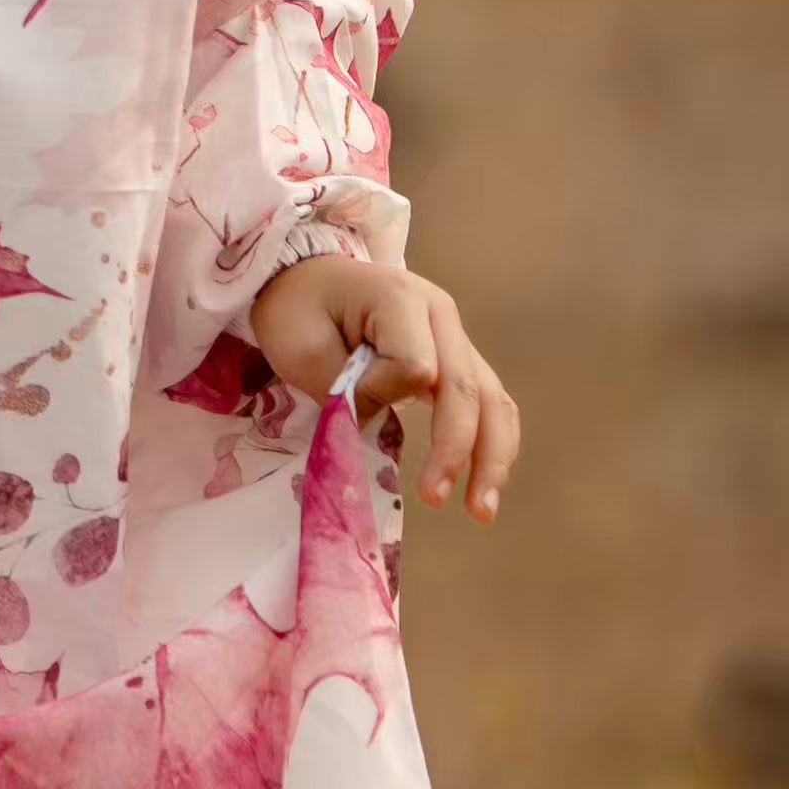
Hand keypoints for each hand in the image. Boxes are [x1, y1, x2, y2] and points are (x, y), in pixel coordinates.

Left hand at [250, 253, 521, 521]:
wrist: (308, 277)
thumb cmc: (296, 308)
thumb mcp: (300, 344)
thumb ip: (343, 385)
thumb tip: (381, 422)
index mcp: (400, 299)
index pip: (413, 363)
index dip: (381, 392)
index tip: (343, 396)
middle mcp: (440, 314)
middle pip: (467, 386)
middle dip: (457, 449)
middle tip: (436, 500)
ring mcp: (454, 335)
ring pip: (492, 398)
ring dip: (492, 457)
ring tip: (482, 511)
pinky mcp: (456, 358)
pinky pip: (488, 401)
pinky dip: (492, 443)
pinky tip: (487, 483)